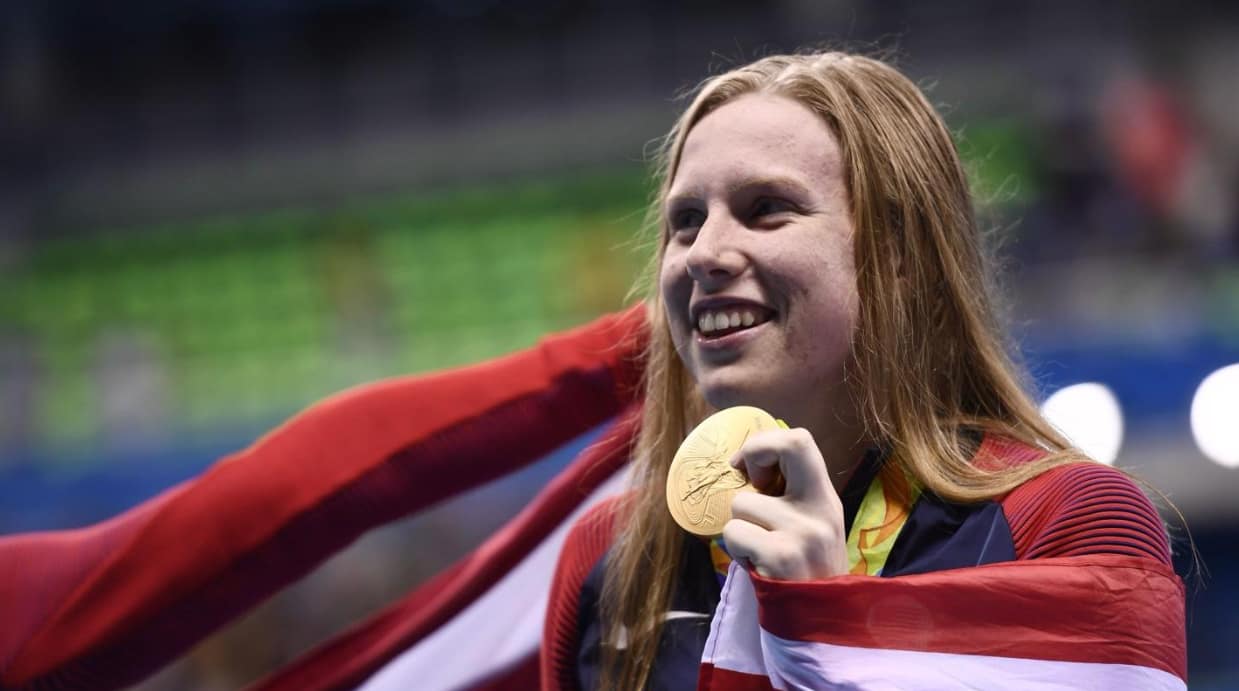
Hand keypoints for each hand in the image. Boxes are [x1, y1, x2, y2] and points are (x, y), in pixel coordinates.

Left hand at [722, 427, 847, 580]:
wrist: (819, 628)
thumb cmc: (803, 572)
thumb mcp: (811, 528)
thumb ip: (790, 496)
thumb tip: (749, 459)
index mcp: (826, 499)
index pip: (801, 440)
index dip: (766, 443)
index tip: (750, 470)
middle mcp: (821, 510)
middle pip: (786, 446)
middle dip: (753, 456)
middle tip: (750, 488)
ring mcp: (803, 532)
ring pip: (741, 503)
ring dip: (740, 528)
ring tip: (760, 550)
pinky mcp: (780, 556)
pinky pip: (734, 532)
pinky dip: (736, 550)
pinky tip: (757, 566)